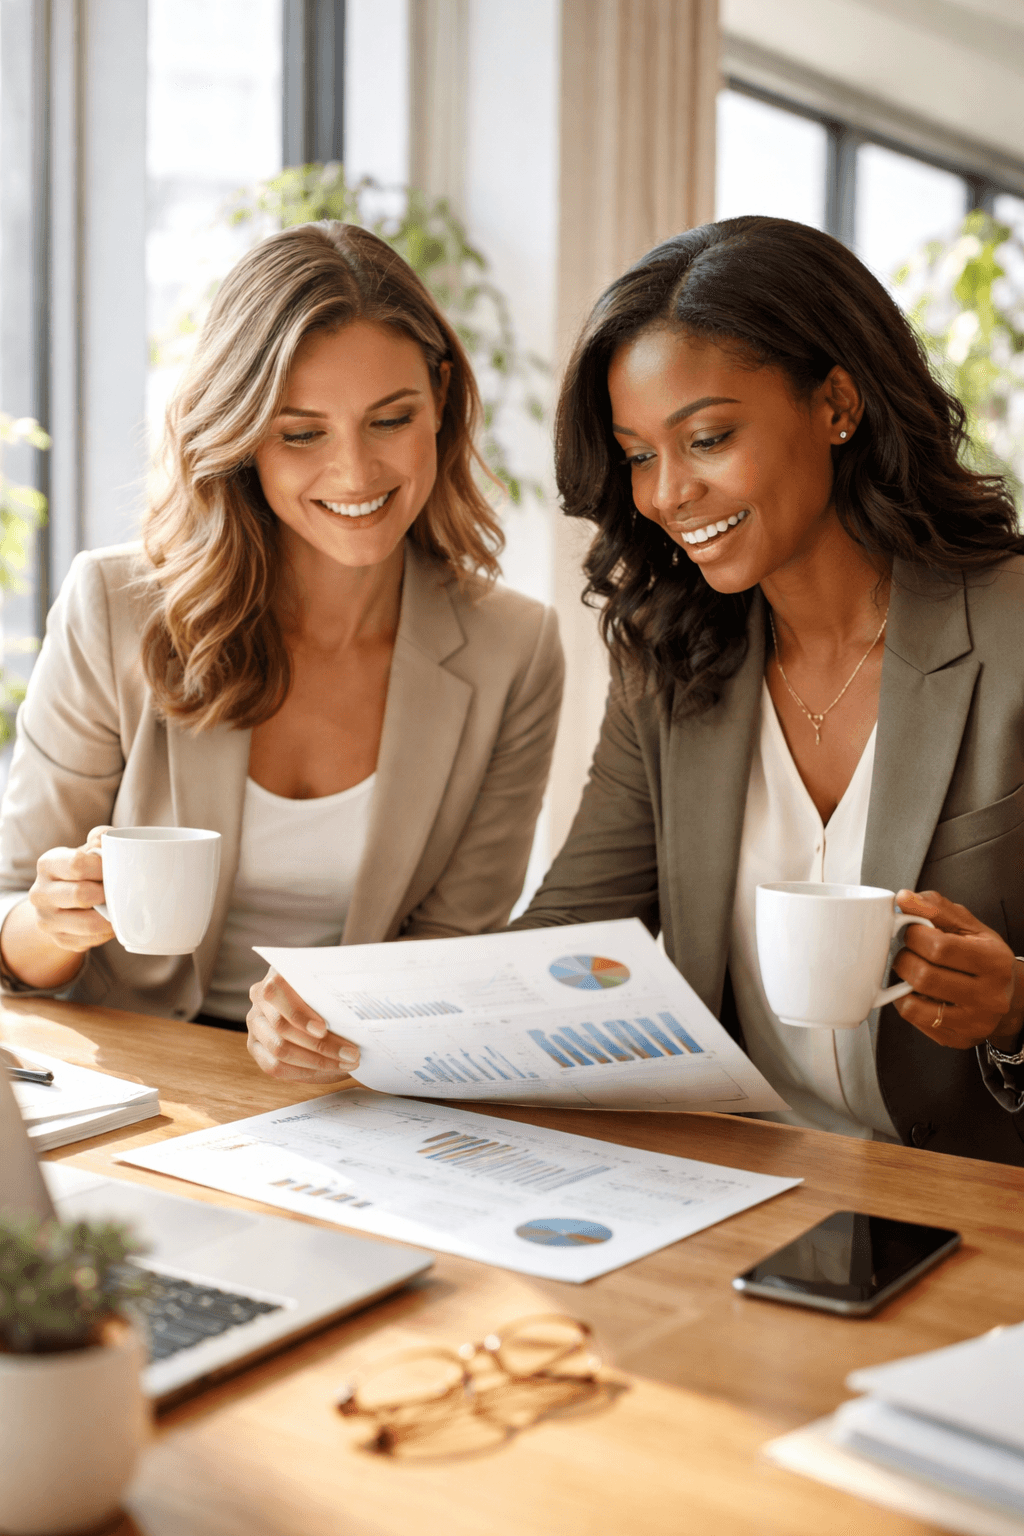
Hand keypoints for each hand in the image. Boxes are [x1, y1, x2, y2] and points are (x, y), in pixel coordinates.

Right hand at [26, 825, 115, 952]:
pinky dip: (108, 932)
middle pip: (81, 894)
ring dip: (111, 916)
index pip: (76, 864)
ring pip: (88, 923)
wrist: (61, 901)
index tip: (116, 868)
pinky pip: (91, 941)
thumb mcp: (88, 849)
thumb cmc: (83, 870)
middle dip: (107, 892)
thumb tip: (108, 840)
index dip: (102, 867)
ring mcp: (47, 920)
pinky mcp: (59, 940)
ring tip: (123, 907)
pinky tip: (113, 921)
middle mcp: (40, 893)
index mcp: (47, 864)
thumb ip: (101, 837)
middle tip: (121, 890)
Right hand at [246, 968, 359, 1082]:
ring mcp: (256, 1023)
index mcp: (276, 973)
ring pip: (279, 1049)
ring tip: (346, 1062)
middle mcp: (259, 997)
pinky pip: (274, 1066)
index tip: (323, 1030)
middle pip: (282, 1027)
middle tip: (351, 1053)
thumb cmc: (330, 992)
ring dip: (317, 1061)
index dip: (298, 1014)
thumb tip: (353, 1018)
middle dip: (321, 1045)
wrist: (320, 1002)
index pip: (276, 993)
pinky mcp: (256, 1046)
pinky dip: (305, 1071)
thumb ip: (335, 995)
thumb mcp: (332, 986)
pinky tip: (329, 1069)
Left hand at [891, 890, 1023, 1050]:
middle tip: (908, 951)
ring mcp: (974, 1022)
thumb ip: (936, 908)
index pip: (940, 947)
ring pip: (914, 1004)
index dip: (915, 934)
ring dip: (901, 982)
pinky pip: (914, 1020)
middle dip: (905, 958)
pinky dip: (905, 1001)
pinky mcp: (957, 1039)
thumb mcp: (969, 926)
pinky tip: (916, 991)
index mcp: (994, 962)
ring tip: (910, 970)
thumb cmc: (984, 957)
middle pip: (924, 976)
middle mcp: (989, 996)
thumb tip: (903, 899)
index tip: (912, 930)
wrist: (1009, 997)